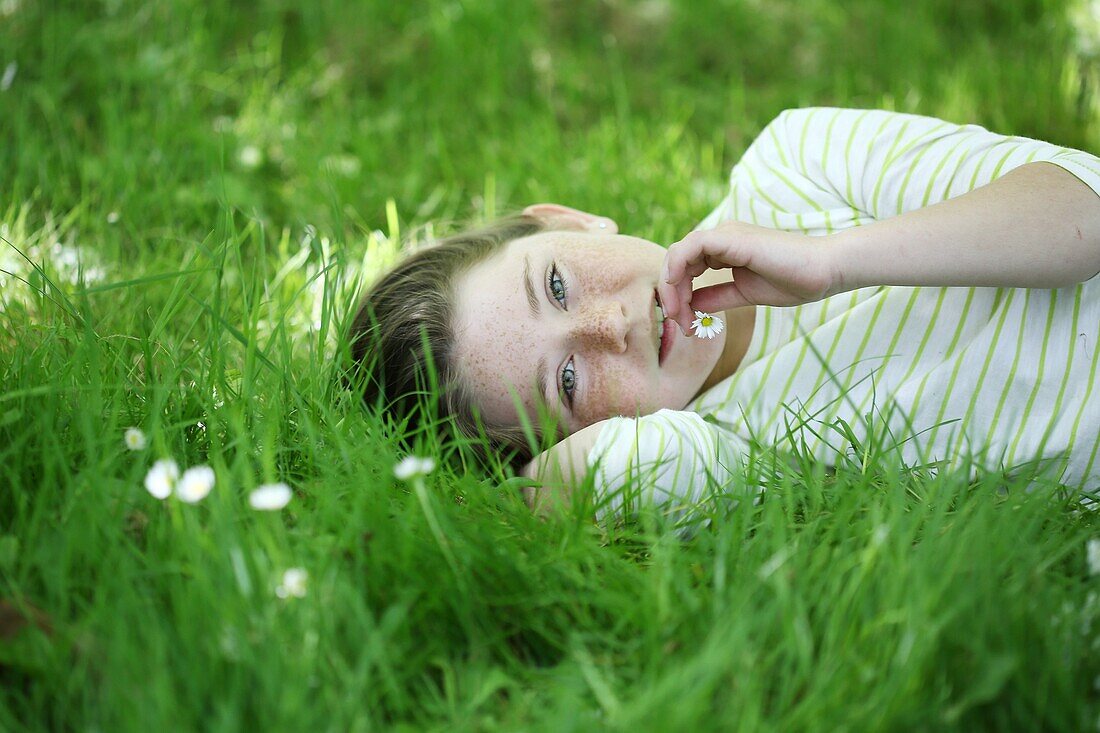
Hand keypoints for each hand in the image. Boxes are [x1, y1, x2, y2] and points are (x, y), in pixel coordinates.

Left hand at [659, 221, 839, 333]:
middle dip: (671, 294)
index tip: (686, 324)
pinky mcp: (731, 237)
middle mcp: (722, 237)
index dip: (679, 295)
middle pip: (677, 261)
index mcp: (725, 249)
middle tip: (679, 323)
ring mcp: (726, 234)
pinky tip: (680, 293)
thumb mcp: (744, 293)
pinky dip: (678, 268)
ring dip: (672, 286)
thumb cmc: (793, 281)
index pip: (686, 267)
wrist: (824, 271)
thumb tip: (691, 307)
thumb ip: (717, 297)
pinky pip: (690, 247)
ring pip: (679, 253)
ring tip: (680, 315)